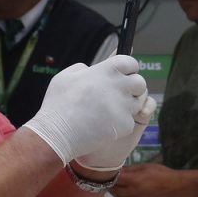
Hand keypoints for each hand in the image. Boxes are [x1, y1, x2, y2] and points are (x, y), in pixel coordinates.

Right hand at [22, 55, 146, 164]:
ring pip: (138, 103)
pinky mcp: (125, 124)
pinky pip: (130, 121)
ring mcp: (124, 106)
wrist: (57, 133)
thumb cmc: (58, 105)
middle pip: (140, 83)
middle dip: (132, 88)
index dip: (128, 69)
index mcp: (106, 70)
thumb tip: (90, 69)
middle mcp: (119, 86)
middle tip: (118, 95)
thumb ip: (82, 68)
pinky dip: (120, 124)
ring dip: (127, 106)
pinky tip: (104, 125)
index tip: (122, 75)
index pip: (131, 62)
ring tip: (108, 112)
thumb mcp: (65, 76)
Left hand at [112, 162, 179, 196]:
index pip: (114, 180)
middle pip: (114, 190)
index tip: (108, 173)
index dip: (110, 176)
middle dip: (112, 185)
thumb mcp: (144, 167)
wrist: (176, 188)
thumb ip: (130, 169)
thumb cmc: (161, 173)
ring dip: (118, 192)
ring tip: (121, 185)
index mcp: (134, 181)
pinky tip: (132, 192)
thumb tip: (117, 170)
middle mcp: (133, 194)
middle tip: (112, 179)